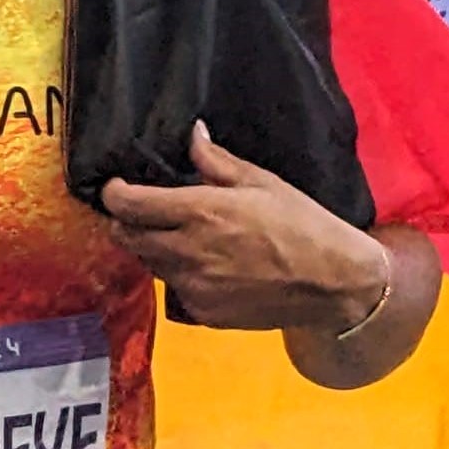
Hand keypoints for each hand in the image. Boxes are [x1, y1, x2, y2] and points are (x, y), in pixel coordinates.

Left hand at [101, 121, 386, 333]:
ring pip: (147, 264)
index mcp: (198, 212)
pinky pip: (173, 290)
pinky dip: (176, 275)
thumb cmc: (301, 223)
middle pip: (125, 237)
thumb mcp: (260, 181)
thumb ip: (215, 160)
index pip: (127, 205)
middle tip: (137, 210)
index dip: (112, 193)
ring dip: (149, 248)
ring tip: (171, 235)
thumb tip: (192, 134)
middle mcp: (187, 252)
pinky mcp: (204, 314)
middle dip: (123, 221)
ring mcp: (194, 287)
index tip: (115, 186)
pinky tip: (199, 264)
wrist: (335, 282)